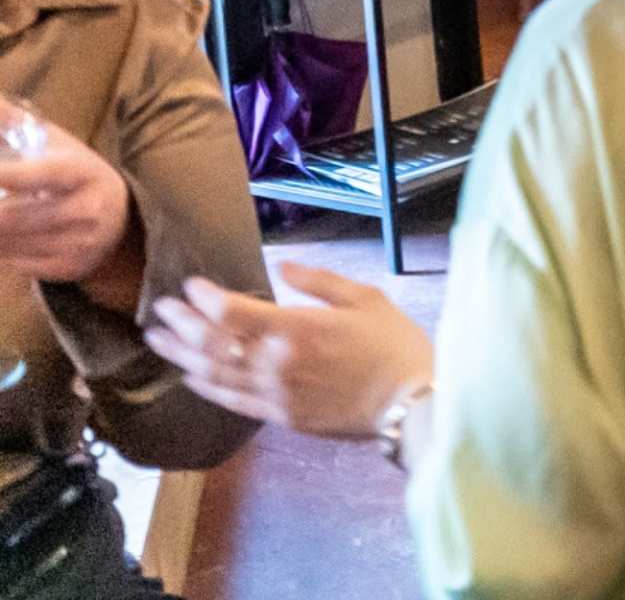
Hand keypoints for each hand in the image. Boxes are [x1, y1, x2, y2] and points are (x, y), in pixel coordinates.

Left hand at [0, 118, 131, 286]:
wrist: (120, 221)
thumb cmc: (76, 175)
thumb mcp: (58, 145)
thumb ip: (16, 123)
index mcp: (84, 173)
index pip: (42, 174)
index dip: (9, 176)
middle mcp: (85, 210)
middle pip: (11, 217)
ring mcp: (77, 244)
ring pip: (6, 243)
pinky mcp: (66, 268)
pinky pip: (13, 263)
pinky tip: (0, 236)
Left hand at [150, 266, 432, 440]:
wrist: (407, 403)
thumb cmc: (393, 345)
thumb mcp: (366, 299)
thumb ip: (319, 281)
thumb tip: (283, 265)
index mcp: (297, 328)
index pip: (232, 311)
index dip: (205, 297)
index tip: (192, 285)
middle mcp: (275, 362)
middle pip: (211, 343)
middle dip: (181, 323)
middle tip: (161, 309)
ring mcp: (273, 393)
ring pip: (213, 373)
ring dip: (181, 355)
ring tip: (159, 339)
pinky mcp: (278, 415)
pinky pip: (231, 401)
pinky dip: (206, 387)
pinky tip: (190, 376)